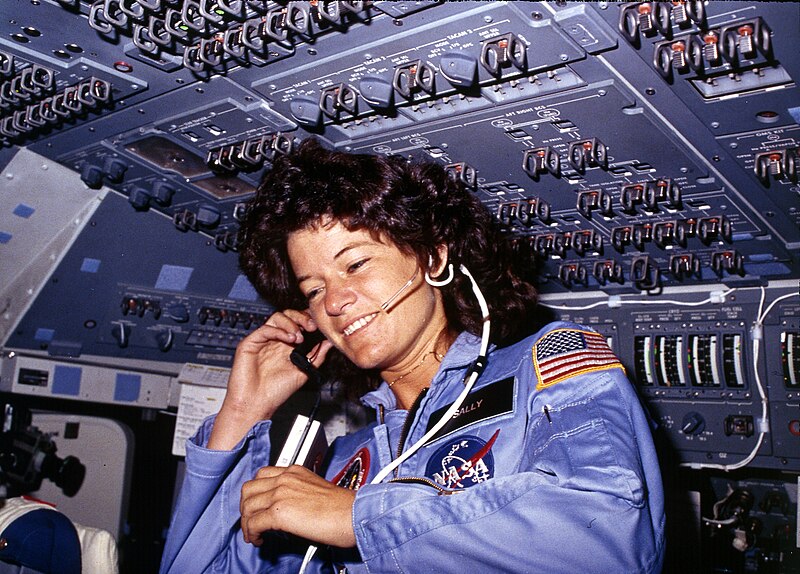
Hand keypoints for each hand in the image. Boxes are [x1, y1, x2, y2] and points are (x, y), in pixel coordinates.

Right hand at [208, 310, 332, 449]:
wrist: (256, 404)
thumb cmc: (276, 392)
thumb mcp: (304, 372)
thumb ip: (317, 356)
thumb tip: (330, 342)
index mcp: (286, 345)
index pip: (298, 323)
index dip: (308, 320)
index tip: (319, 326)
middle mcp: (275, 340)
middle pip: (288, 315)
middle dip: (302, 317)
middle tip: (311, 327)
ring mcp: (262, 340)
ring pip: (276, 317)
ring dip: (291, 323)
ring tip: (299, 338)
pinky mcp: (250, 343)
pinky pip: (265, 328)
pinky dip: (279, 330)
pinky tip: (289, 339)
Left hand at [240, 465, 356, 547]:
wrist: (353, 514)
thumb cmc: (343, 507)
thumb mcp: (317, 489)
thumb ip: (298, 492)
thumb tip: (287, 508)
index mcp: (295, 471)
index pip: (262, 475)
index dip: (255, 492)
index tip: (257, 504)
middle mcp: (285, 479)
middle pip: (249, 488)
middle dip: (246, 507)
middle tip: (251, 520)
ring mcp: (281, 494)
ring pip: (247, 506)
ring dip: (246, 522)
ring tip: (254, 533)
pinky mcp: (279, 513)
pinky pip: (253, 523)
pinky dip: (252, 533)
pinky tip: (259, 539)